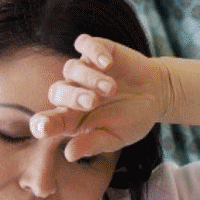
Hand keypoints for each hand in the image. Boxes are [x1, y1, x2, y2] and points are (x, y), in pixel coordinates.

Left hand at [30, 33, 170, 162]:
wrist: (157, 93)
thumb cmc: (133, 119)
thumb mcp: (116, 137)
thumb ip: (93, 144)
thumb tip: (69, 155)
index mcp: (71, 118)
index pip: (48, 121)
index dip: (41, 124)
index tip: (43, 127)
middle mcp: (73, 92)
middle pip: (56, 91)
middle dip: (72, 97)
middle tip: (93, 102)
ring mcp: (83, 69)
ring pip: (71, 68)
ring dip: (89, 78)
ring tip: (111, 89)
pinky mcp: (97, 50)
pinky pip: (85, 44)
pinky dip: (93, 51)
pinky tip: (107, 63)